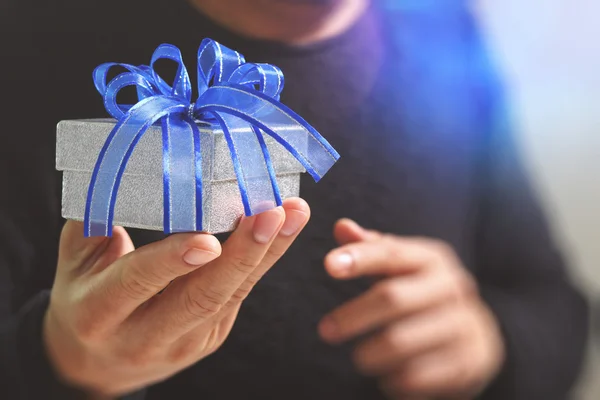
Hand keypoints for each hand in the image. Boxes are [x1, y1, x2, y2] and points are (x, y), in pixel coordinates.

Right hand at [44, 198, 309, 396]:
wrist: (98, 362)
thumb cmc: (85, 296)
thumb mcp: (76, 259)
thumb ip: (99, 219)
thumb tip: (137, 166)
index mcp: (97, 313)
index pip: (137, 284)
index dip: (173, 261)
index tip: (209, 239)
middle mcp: (143, 335)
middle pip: (201, 297)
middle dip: (243, 253)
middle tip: (272, 213)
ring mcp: (185, 342)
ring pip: (232, 294)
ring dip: (268, 252)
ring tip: (294, 212)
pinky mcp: (212, 337)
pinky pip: (241, 293)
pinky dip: (265, 258)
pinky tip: (283, 227)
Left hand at [318, 220, 504, 399]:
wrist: (475, 333)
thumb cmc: (422, 292)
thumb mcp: (401, 267)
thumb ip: (371, 248)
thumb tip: (341, 226)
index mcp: (432, 259)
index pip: (391, 253)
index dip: (360, 258)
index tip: (329, 266)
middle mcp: (452, 286)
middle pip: (393, 298)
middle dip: (354, 315)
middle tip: (326, 331)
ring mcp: (464, 323)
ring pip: (403, 340)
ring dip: (372, 353)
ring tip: (360, 359)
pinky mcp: (469, 359)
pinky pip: (421, 373)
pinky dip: (397, 379)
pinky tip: (388, 379)